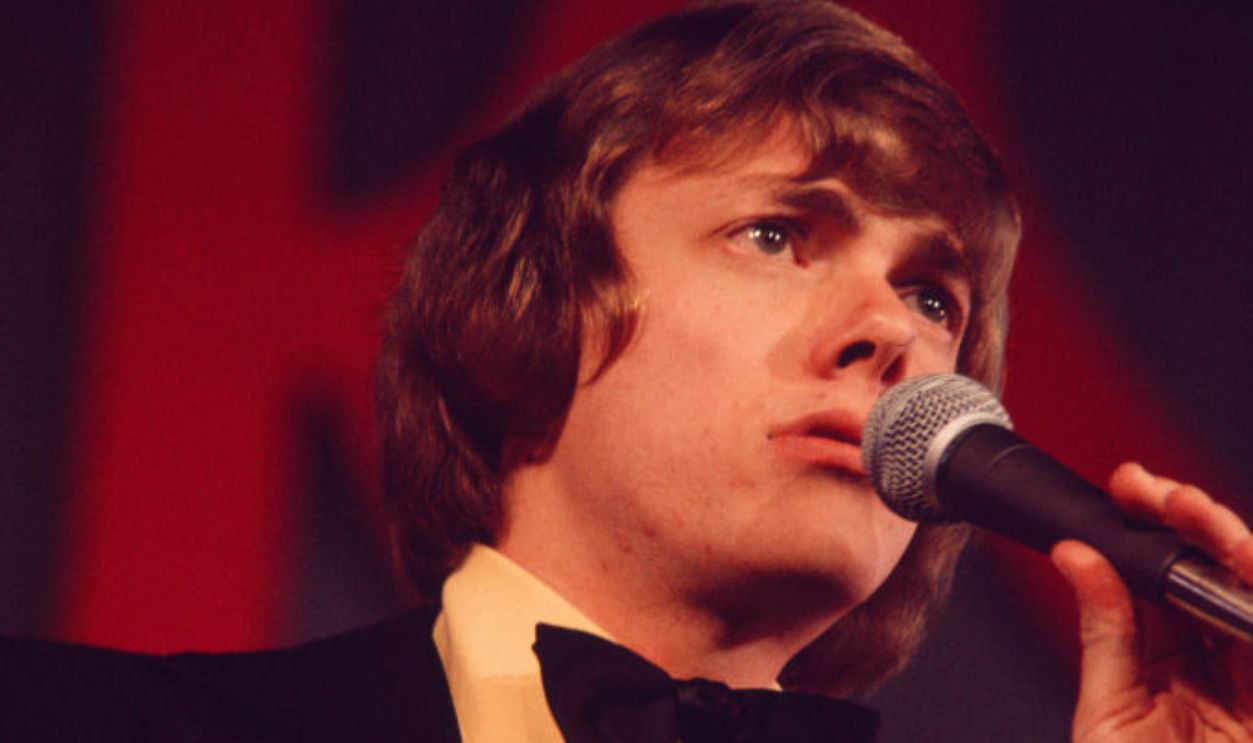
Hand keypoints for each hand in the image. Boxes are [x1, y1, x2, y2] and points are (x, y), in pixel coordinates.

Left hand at [1052, 462, 1252, 741]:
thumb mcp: (1110, 712)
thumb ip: (1106, 632)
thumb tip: (1077, 554)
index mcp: (1174, 669)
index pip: (1166, 584)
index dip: (1150, 529)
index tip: (1124, 488)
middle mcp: (1224, 669)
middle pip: (1215, 577)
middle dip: (1186, 520)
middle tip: (1146, 485)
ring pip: (1251, 594)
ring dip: (1222, 541)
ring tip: (1181, 505)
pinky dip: (1251, 585)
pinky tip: (1234, 554)